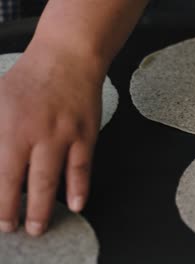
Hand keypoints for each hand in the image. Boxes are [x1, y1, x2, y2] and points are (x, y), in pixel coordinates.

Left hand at [0, 42, 103, 235]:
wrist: (68, 59)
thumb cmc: (28, 78)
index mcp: (8, 126)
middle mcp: (35, 134)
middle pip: (21, 182)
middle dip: (13, 210)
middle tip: (12, 229)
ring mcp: (63, 136)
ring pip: (52, 179)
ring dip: (44, 207)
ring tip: (39, 227)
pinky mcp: (85, 135)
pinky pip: (81, 168)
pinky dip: (79, 188)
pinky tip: (77, 203)